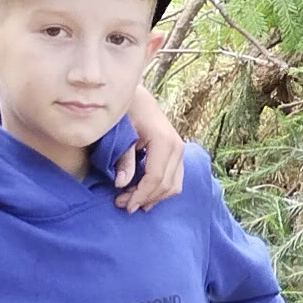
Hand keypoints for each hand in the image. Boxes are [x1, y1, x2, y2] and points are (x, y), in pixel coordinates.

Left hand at [112, 83, 188, 210]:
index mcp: (164, 142)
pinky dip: (162, 190)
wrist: (139, 97)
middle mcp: (177, 147)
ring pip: (174, 185)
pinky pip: (175, 179)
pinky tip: (147, 195)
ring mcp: (180, 150)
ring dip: (154, 197)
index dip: (140, 194)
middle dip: (145, 198)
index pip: (155, 178)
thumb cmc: (128, 112)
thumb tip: (121, 184)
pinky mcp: (178, 153)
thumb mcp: (122, 134)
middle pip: (166, 185)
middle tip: (123, 204)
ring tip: (133, 201)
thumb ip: (123, 159)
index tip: (125, 205)